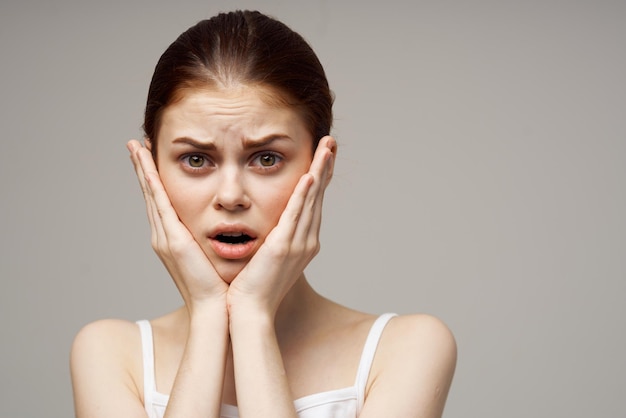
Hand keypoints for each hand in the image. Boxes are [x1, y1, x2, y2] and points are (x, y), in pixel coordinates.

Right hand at [127, 140, 227, 311]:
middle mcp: (164, 236)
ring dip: (143, 169)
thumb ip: (213, 241)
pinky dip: (152, 183)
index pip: (161, 203)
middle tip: (135, 144)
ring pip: (152, 195)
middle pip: (151, 195)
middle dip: (142, 169)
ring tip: (136, 146)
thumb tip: (225, 229)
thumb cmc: (219, 287)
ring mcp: (165, 238)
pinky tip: (147, 165)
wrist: (215, 310)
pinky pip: (160, 204)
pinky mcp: (173, 241)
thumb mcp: (214, 258)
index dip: (154, 180)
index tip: (150, 158)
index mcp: (174, 240)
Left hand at [226, 136, 335, 316]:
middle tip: (331, 143)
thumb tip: (269, 228)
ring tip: (326, 148)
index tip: (323, 157)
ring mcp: (298, 244)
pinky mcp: (283, 247)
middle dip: (325, 167)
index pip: (312, 203)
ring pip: (311, 201)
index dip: (319, 178)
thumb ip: (272, 240)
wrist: (250, 312)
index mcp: (302, 242)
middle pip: (318, 197)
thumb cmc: (253, 288)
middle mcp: (306, 241)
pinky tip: (309, 176)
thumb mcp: (267, 258)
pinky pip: (295, 215)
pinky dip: (303, 195)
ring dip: (320, 172)